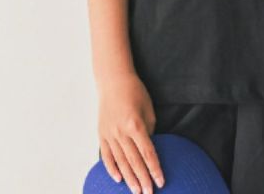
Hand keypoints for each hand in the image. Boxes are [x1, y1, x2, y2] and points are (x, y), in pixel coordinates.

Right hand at [97, 72, 165, 192]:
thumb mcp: (148, 109)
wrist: (113, 81)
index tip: (161, 181)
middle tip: (149, 193)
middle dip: (143, 179)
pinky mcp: (102, 134)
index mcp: (135, 125)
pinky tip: (118, 179)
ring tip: (136, 191)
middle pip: (134, 161)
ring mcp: (109, 134)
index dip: (155, 169)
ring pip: (120, 162)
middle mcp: (121, 132)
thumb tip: (149, 148)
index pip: (147, 153)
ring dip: (129, 178)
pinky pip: (107, 155)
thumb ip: (149, 130)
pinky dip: (112, 168)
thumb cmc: (135, 92)